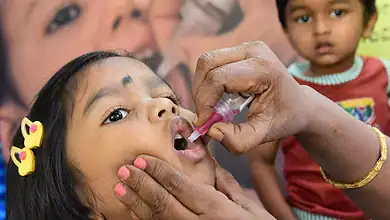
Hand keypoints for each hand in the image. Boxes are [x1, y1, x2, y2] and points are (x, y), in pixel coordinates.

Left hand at [114, 155, 273, 219]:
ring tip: (120, 188)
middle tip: (124, 169)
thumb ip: (228, 186)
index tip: (143, 159)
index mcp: (216, 210)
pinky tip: (133, 212)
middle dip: (141, 184)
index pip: (180, 186)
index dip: (159, 171)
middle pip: (163, 202)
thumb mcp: (250, 208)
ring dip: (136, 203)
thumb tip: (211, 163)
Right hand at [192, 41, 313, 153]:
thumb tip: (211, 130)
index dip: (205, 101)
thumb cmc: (284, 118)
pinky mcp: (241, 48)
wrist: (300, 104)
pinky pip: (213, 62)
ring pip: (206, 61)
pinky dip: (208, 81)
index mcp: (263, 69)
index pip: (218, 78)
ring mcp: (248, 46)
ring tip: (212, 107)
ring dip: (202, 86)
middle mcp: (255, 51)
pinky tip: (218, 98)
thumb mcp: (264, 135)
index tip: (204, 123)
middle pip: (207, 64)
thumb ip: (238, 140)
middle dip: (200, 92)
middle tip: (205, 114)